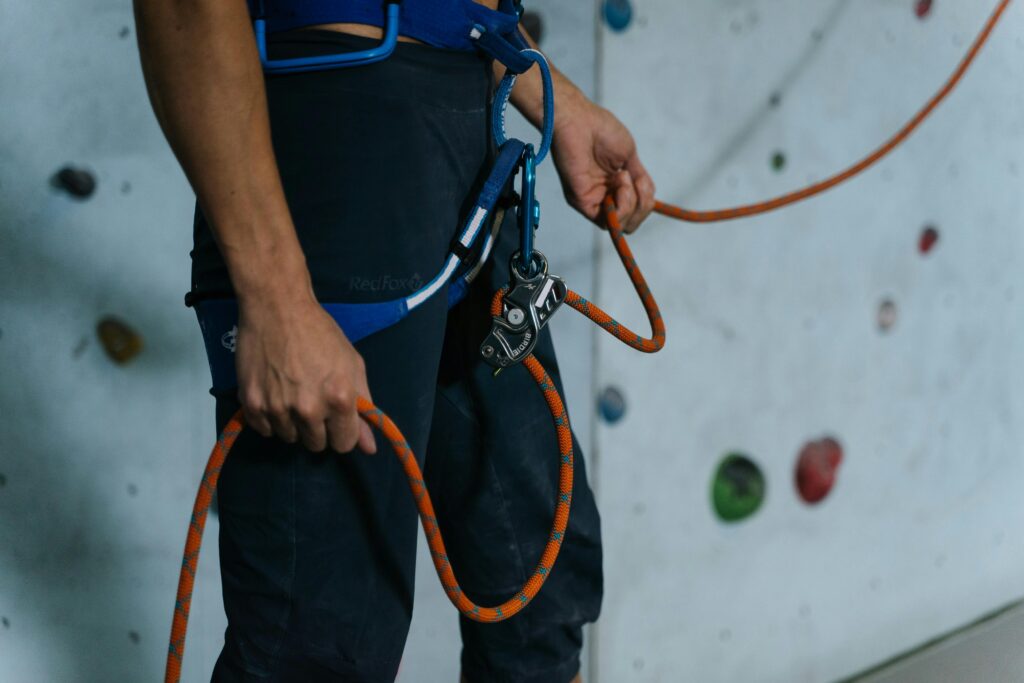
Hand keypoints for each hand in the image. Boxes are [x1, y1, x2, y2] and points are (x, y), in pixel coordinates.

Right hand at [235, 294, 376, 454]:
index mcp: (339, 400)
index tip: (336, 418)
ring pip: (289, 438)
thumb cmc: (320, 334)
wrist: (277, 308)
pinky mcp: (252, 404)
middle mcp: (309, 410)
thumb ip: (363, 408)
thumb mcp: (352, 365)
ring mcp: (278, 409)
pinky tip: (273, 394)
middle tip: (312, 400)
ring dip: (292, 423)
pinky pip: (264, 429)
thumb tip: (369, 448)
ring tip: (291, 393)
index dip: (342, 431)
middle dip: (317, 428)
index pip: (344, 444)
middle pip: (316, 444)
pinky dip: (269, 418)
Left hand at [551, 95, 655, 233]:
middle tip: (635, 181)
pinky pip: (609, 221)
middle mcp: (603, 197)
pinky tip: (620, 182)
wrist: (581, 120)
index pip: (634, 212)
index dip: (645, 205)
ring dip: (633, 202)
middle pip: (631, 223)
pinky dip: (623, 205)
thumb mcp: (629, 157)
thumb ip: (640, 181)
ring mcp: (593, 201)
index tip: (644, 185)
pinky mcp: (583, 203)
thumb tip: (648, 199)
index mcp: (614, 187)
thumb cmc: (602, 131)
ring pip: (623, 225)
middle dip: (642, 206)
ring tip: (623, 176)